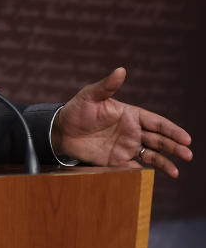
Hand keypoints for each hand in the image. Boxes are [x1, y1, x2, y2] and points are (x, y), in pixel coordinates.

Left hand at [53, 68, 192, 176]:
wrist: (60, 131)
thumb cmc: (77, 110)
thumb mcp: (90, 96)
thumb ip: (107, 86)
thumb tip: (121, 70)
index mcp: (131, 115)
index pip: (156, 123)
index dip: (171, 130)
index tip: (186, 138)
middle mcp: (133, 132)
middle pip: (159, 140)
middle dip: (174, 147)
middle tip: (187, 154)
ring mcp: (126, 147)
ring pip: (152, 155)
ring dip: (165, 162)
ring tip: (176, 172)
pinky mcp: (117, 160)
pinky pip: (134, 167)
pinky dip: (145, 172)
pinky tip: (155, 177)